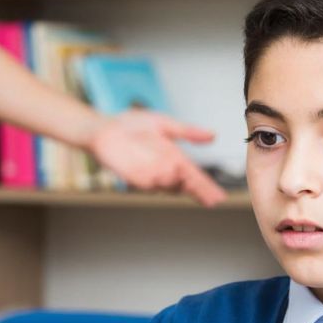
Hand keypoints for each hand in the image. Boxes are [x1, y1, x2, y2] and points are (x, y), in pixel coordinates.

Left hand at [86, 110, 227, 207]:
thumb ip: (187, 131)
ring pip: (169, 186)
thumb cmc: (131, 125)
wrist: (104, 128)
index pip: (195, 177)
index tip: (219, 196)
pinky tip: (168, 177)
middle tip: (212, 199)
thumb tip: (213, 135)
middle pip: (185, 186)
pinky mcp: (133, 178)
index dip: (207, 187)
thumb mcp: (164, 124)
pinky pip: (149, 184)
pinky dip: (159, 182)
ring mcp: (149, 176)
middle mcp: (164, 170)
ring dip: (179, 185)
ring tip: (190, 183)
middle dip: (198, 191)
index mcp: (175, 159)